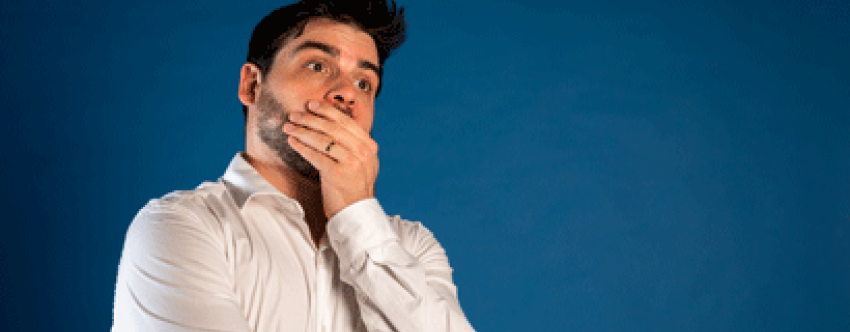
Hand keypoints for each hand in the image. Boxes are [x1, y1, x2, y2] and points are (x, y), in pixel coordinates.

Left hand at [282, 101, 378, 217]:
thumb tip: (332, 124)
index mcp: (369, 146)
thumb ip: (353, 145)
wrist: (355, 213)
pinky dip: (302, 147)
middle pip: (333, 128)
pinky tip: (292, 142)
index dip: (328, 111)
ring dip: (302, 131)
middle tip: (295, 114)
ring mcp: (352, 162)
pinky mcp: (337, 174)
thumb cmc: (353, 188)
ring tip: (289, 127)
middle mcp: (363, 152)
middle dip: (311, 118)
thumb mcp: (362, 163)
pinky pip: (316, 155)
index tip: (312, 105)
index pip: (346, 122)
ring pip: (323, 139)